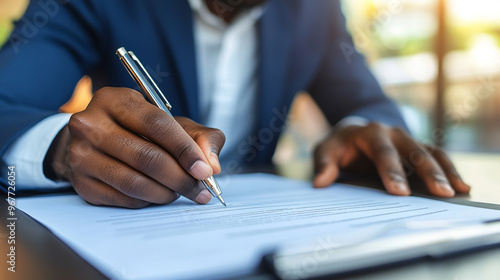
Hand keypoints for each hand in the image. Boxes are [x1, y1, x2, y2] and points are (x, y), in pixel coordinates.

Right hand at [46, 87, 224, 207]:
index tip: (205, 170)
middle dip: (181, 178)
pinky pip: (124, 198)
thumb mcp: (172, 123)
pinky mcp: (81, 183)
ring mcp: (81, 155)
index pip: (156, 125)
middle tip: (200, 189)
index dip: (185, 149)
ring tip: (181, 192)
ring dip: (166, 193)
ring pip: (134, 182)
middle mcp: (91, 125)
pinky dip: (148, 201)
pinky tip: (158, 194)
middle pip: (146, 157)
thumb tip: (212, 164)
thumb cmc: (140, 130)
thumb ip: (200, 137)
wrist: (96, 142)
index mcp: (115, 100)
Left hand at [313, 122, 469, 196]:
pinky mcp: (416, 148)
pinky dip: (449, 169)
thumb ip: (323, 164)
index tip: (399, 192)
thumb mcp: (325, 150)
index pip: (382, 152)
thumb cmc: (339, 144)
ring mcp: (407, 139)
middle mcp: (393, 133)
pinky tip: (462, 185)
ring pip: (430, 152)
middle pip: (413, 151)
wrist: (353, 130)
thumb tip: (320, 182)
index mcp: (370, 132)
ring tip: (458, 190)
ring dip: (445, 171)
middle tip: (440, 193)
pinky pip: (436, 156)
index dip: (391, 172)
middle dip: (427, 172)